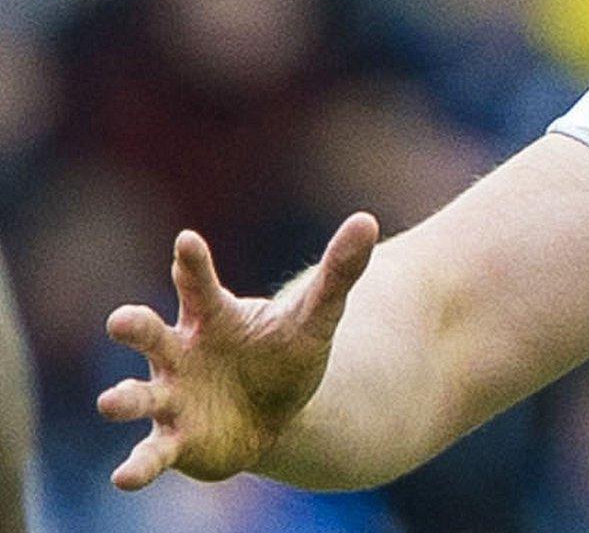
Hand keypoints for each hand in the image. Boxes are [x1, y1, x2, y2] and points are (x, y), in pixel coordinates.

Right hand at [97, 213, 379, 489]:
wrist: (279, 414)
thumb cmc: (285, 354)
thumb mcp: (316, 316)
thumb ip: (338, 272)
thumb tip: (367, 220)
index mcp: (211, 315)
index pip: (197, 283)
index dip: (192, 263)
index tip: (187, 241)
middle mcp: (180, 353)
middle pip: (149, 333)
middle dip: (133, 325)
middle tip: (122, 321)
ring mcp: (171, 397)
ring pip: (139, 394)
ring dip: (123, 397)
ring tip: (111, 401)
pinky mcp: (174, 440)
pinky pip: (151, 453)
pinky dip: (137, 465)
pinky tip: (126, 478)